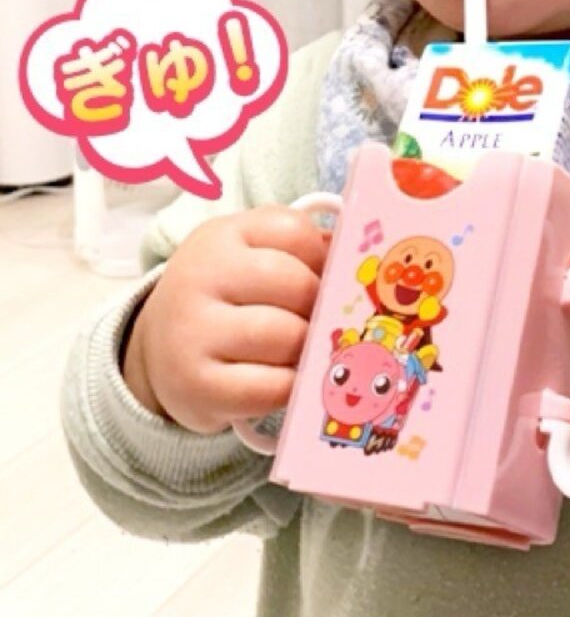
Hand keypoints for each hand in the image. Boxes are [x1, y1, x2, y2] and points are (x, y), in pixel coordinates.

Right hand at [123, 206, 328, 433]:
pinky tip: (289, 378)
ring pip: (287, 336)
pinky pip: (272, 386)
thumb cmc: (228, 299)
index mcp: (221, 236)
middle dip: (321, 306)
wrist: (160, 351)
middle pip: (296, 284)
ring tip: (304, 350)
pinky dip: (293, 385)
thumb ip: (303, 251)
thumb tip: (360, 264)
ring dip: (309, 348)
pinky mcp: (197, 385)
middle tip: (320, 320)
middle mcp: (200, 277)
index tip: (321, 276)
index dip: (324, 256)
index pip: (294, 230)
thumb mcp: (252, 256)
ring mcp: (193, 332)